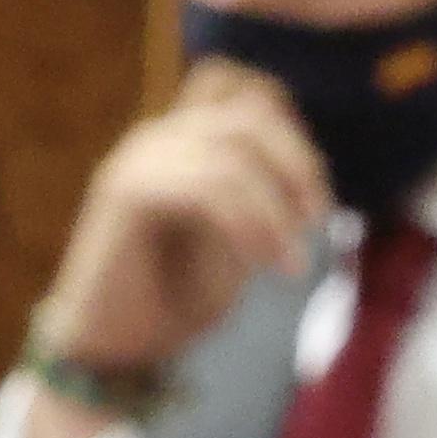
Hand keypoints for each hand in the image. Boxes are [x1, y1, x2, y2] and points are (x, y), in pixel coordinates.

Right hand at [32, 60, 328, 391]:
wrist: (118, 349)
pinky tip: (264, 264)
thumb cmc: (177, 298)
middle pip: (248, 112)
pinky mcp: (126, 192)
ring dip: (276, 210)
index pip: (245, 89)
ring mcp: (138, 160)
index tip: (315, 196)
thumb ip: (266, 198)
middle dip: (298, 163)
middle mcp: (158, 138)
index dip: (293, 130)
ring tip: (292, 262)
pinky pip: (206, 187)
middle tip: (318, 220)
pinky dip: (249, 225)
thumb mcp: (242, 240)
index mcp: (183, 142)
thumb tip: (311, 177)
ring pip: (232, 152)